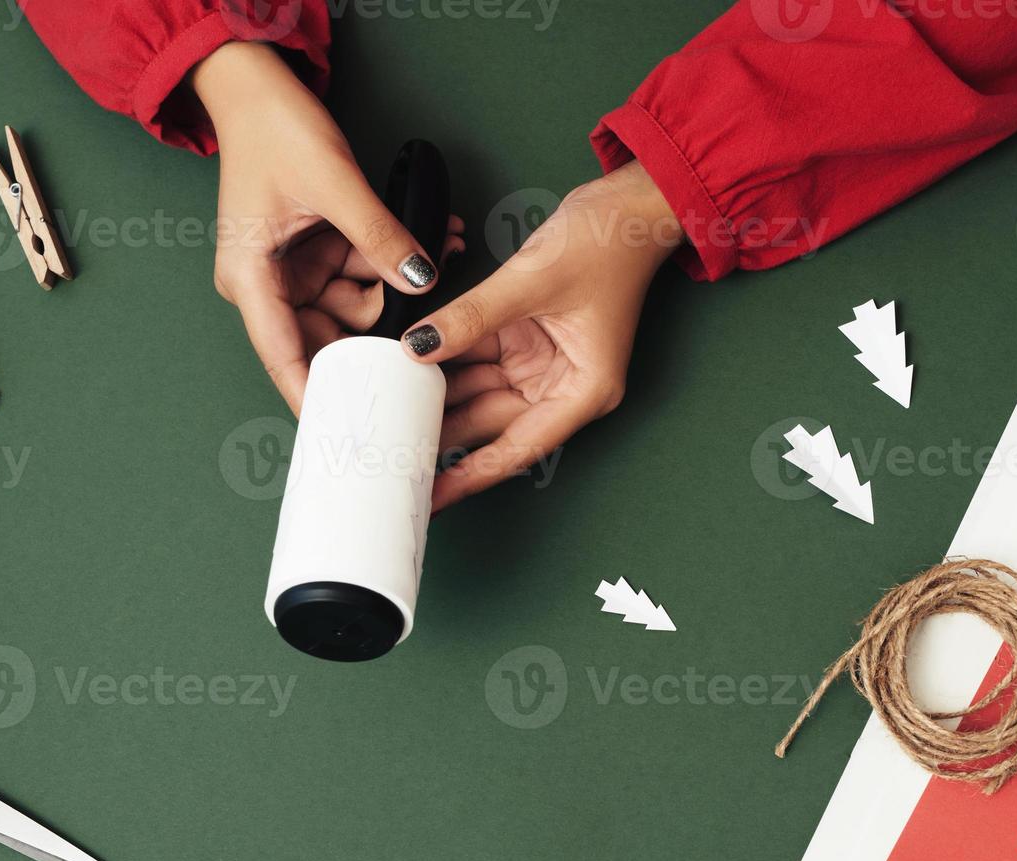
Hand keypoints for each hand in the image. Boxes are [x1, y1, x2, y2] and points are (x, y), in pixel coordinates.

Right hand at [193, 42, 463, 413]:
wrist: (257, 86)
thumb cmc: (273, 129)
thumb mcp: (334, 183)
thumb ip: (379, 236)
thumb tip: (420, 280)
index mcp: (251, 278)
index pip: (285, 356)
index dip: (316, 398)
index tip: (348, 434)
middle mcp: (268, 284)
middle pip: (329, 337)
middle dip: (381, 330)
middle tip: (431, 333)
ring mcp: (294, 272)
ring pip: (354, 308)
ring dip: (395, 289)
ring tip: (438, 252)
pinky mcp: (315, 256)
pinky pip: (360, 277)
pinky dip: (390, 265)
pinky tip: (426, 246)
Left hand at [400, 162, 681, 510]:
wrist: (627, 204)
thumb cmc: (607, 244)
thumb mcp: (531, 281)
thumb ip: (471, 317)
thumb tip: (418, 346)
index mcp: (584, 390)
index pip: (518, 447)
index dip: (472, 476)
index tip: (433, 500)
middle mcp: (563, 385)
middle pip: (493, 425)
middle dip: (444, 437)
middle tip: (392, 454)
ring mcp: (543, 363)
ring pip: (479, 393)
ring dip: (438, 399)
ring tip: (388, 416)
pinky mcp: (526, 338)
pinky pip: (477, 359)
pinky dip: (445, 361)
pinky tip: (407, 370)